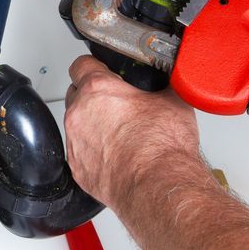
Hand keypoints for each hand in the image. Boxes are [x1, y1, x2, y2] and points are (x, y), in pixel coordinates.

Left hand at [64, 55, 201, 210]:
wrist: (158, 185)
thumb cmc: (162, 148)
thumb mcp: (173, 100)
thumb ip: (162, 83)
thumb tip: (170, 79)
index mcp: (98, 90)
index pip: (81, 64)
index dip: (93, 65)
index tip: (100, 70)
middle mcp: (79, 113)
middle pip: (76, 93)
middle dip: (92, 96)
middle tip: (115, 104)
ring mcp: (75, 141)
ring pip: (76, 123)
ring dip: (91, 123)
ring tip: (118, 132)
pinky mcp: (77, 167)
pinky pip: (79, 151)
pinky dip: (92, 150)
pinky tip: (114, 153)